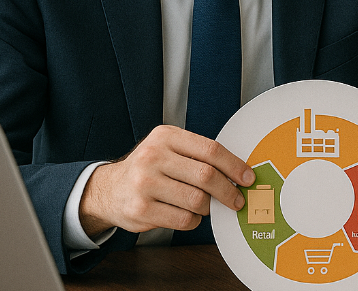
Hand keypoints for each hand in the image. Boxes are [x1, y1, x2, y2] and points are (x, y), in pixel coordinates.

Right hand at [79, 124, 254, 236]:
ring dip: (208, 207)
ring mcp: (145, 184)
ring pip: (196, 200)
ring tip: (205, 205)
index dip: (234, 165)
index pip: (211, 149)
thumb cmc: (150, 168)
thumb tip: (239, 172)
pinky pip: (183, 220)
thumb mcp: (169, 148)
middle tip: (237, 199)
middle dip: (228, 191)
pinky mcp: (140, 209)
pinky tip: (187, 214)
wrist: (110, 189)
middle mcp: (153, 157)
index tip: (247, 178)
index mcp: (166, 136)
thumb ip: (199, 155)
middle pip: (206, 176)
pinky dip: (193, 220)